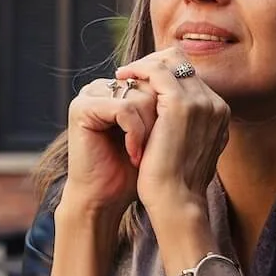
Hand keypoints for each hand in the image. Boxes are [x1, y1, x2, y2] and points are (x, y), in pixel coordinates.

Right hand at [58, 76, 158, 219]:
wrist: (105, 197)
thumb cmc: (134, 170)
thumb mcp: (157, 130)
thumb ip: (167, 101)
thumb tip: (193, 77)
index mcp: (120, 87)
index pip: (158, 80)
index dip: (168, 110)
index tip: (165, 139)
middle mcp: (104, 86)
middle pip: (151, 87)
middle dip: (158, 121)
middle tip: (153, 149)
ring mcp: (90, 94)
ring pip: (141, 97)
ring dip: (149, 131)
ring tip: (142, 155)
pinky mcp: (82, 107)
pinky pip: (124, 109)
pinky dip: (135, 134)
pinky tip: (133, 154)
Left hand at [114, 52, 229, 217]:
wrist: (175, 202)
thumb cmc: (176, 185)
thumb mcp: (187, 151)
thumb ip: (186, 130)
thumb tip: (169, 122)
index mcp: (219, 114)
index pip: (191, 77)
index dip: (165, 74)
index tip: (142, 82)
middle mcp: (215, 104)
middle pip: (183, 63)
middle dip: (155, 63)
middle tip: (131, 74)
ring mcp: (200, 102)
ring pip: (171, 61)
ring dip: (145, 64)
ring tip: (124, 75)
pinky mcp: (180, 105)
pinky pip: (157, 71)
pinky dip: (138, 70)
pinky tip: (123, 78)